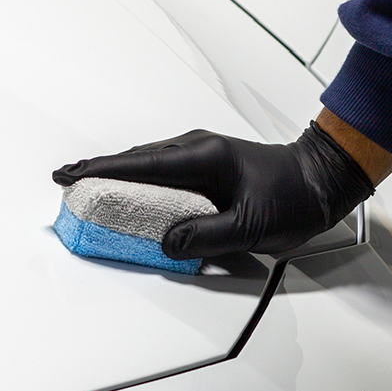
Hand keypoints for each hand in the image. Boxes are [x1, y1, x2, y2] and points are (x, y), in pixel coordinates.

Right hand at [52, 120, 375, 258]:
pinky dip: (142, 181)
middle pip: (138, 160)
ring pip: (149, 164)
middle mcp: (198, 148)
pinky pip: (165, 172)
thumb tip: (167, 243)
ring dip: (120, 175)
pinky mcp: (208, 166)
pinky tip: (132, 193)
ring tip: (92, 188)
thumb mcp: (250, 225)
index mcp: (204, 157)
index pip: (142, 164)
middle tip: (70, 184)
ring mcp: (203, 155)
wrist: (321, 181)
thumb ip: (207, 235)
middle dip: (102, 171)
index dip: (102, 170)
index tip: (71, 176)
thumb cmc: (293, 198)